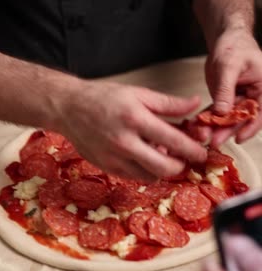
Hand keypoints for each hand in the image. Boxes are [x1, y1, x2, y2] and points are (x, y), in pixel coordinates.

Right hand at [53, 80, 206, 180]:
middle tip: (184, 158)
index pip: (173, 141)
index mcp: (135, 119)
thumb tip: (195, 104)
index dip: (193, 150)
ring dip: (162, 169)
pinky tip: (144, 156)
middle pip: (164, 167)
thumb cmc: (103, 97)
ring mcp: (114, 158)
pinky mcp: (106, 167)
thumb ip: (168, 104)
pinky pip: (134, 177)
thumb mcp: (138, 93)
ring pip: (150, 176)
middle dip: (180, 166)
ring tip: (161, 154)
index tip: (202, 152)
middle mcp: (124, 142)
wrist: (69, 108)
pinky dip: (145, 170)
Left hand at [205, 27, 261, 146]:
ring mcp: (239, 100)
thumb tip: (222, 112)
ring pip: (228, 118)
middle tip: (214, 141)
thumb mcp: (230, 66)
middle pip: (242, 119)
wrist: (226, 40)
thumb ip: (226, 90)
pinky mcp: (225, 100)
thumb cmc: (235, 47)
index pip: (259, 113)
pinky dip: (208, 119)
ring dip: (215, 128)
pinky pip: (217, 112)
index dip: (250, 128)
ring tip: (203, 136)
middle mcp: (253, 97)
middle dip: (227, 131)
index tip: (238, 138)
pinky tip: (198, 125)